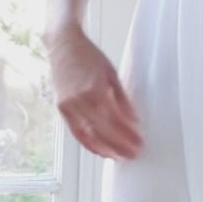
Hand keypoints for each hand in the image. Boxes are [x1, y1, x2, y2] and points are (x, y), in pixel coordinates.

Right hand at [46, 23, 143, 158]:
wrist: (63, 44)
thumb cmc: (89, 56)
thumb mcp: (111, 73)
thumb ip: (122, 98)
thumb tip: (134, 120)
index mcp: (94, 89)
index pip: (114, 120)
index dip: (127, 134)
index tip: (140, 142)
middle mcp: (79, 100)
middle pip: (102, 131)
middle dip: (120, 145)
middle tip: (134, 154)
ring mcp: (68, 105)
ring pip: (88, 135)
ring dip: (105, 149)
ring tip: (119, 157)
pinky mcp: (62, 108)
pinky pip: (76, 132)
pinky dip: (89, 144)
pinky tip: (101, 150)